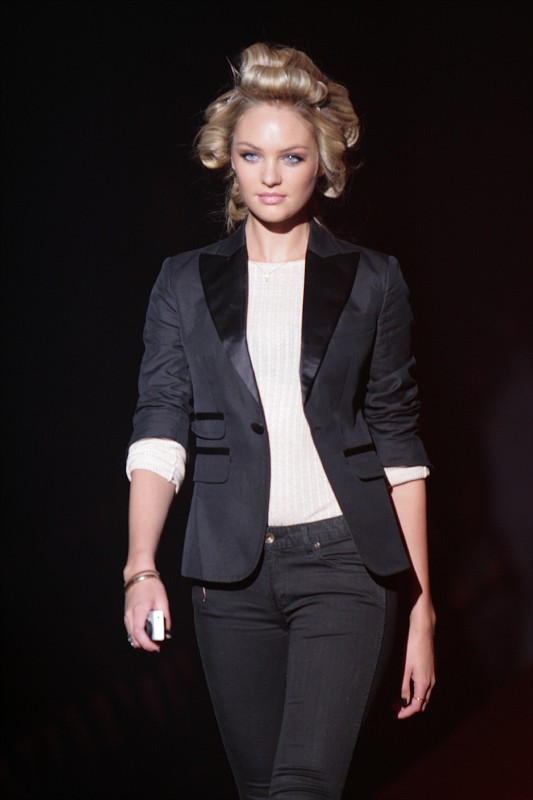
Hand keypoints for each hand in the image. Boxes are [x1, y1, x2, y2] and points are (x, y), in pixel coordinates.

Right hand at [123, 574, 170, 652]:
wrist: (138, 575)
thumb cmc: (151, 585)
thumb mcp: (163, 601)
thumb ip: (165, 618)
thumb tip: (167, 633)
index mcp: (139, 610)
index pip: (139, 633)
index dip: (147, 644)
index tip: (156, 647)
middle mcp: (130, 614)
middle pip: (133, 638)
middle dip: (145, 645)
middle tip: (157, 645)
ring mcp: (126, 615)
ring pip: (131, 636)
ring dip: (141, 641)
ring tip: (154, 639)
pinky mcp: (126, 615)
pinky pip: (130, 630)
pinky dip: (138, 635)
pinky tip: (147, 633)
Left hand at [397, 604, 435, 718]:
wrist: (423, 630)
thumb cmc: (413, 646)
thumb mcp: (405, 668)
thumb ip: (404, 686)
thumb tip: (403, 701)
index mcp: (424, 683)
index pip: (417, 706)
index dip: (406, 713)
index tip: (395, 715)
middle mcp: (431, 682)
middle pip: (421, 704)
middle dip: (408, 709)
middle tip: (394, 709)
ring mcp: (431, 676)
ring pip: (423, 696)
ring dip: (412, 701)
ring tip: (397, 701)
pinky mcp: (430, 670)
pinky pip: (424, 688)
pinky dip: (415, 693)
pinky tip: (406, 689)